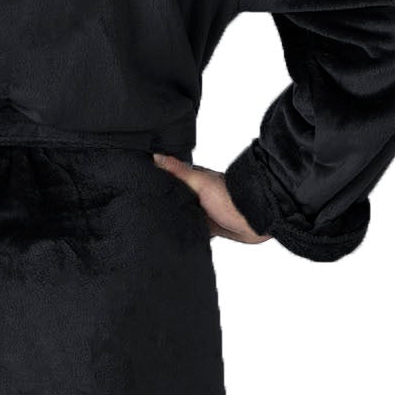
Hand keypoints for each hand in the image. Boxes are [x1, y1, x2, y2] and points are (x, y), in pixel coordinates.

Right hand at [151, 153, 269, 242]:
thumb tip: (156, 156)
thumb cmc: (230, 198)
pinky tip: (178, 238)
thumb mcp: (200, 182)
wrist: (254, 219)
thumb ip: (179, 171)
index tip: (140, 183)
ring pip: (183, 217)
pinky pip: (193, 231)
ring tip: (157, 226)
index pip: (171, 180)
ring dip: (175, 221)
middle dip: (164, 205)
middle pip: (175, 201)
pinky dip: (187, 234)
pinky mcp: (209, 228)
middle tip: (144, 210)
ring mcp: (203, 212)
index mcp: (194, 181)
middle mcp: (197, 196)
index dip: (157, 181)